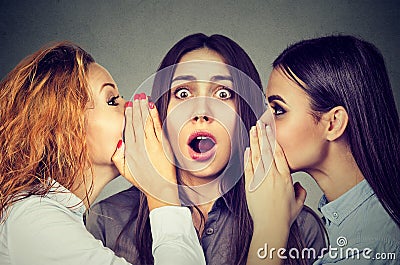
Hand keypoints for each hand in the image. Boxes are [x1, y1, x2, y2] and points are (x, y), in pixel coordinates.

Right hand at [112, 93, 178, 209]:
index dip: (128, 115)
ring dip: (144, 108)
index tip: (128, 105)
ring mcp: (152, 145)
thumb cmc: (144, 181)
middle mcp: (140, 146)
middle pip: (136, 122)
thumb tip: (118, 141)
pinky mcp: (162, 145)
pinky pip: (157, 127)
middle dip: (136, 108)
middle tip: (136, 96)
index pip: (128, 128)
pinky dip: (154, 116)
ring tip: (143, 97)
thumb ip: (118, 157)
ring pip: (146, 122)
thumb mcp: (125, 172)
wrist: (161, 190)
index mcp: (131, 151)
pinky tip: (153, 107)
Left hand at [245, 120, 305, 264]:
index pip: (279, 153)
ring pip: (257, 156)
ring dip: (255, 141)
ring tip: (253, 130)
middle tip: (260, 123)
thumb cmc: (283, 217)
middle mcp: (272, 176)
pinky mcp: (250, 185)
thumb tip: (298, 186)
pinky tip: (248, 149)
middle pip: (267, 150)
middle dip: (263, 135)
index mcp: (285, 177)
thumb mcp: (298, 203)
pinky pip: (249, 168)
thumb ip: (300, 192)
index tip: (272, 130)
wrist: (270, 226)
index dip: (274, 139)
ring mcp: (260, 180)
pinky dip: (248, 157)